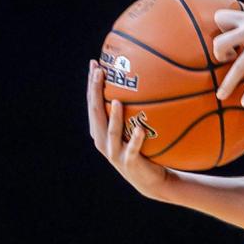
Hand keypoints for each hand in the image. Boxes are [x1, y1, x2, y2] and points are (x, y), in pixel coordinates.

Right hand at [87, 60, 170, 199]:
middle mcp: (103, 141)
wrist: (151, 179)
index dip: (91, 85)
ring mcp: (115, 153)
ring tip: (117, 100)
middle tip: (99, 72)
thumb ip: (133, 109)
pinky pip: (132, 149)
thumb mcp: (134, 127)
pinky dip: (135, 139)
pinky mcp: (129, 163)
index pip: (93, 104)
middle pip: (96, 114)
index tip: (94, 64)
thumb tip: (145, 79)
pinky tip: (140, 129)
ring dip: (113, 117)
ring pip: (111, 133)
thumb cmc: (142, 148)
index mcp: (101, 131)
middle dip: (95, 93)